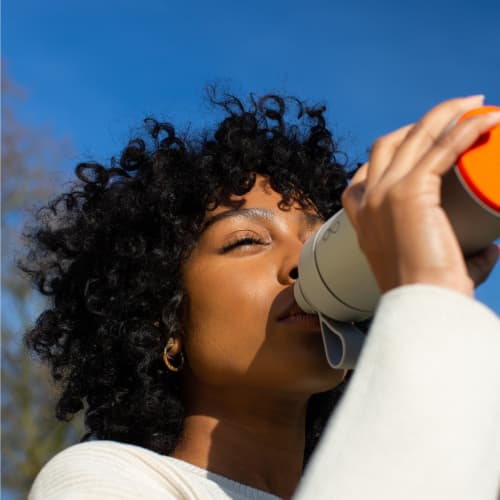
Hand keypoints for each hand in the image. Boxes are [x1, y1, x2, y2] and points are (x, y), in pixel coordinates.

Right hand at [342, 96, 499, 296]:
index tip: (421, 143)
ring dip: (444, 114)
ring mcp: (384, 193)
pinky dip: (465, 129)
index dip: (391, 151)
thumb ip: (460, 254)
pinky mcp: (409, 191)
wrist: (421, 306)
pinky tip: (489, 120)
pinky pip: (441, 148)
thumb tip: (490, 249)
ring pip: (413, 136)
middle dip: (420, 123)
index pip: (365, 172)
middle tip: (457, 113)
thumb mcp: (430, 266)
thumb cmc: (428, 293)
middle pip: (388, 143)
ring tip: (475, 103)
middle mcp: (368, 201)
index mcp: (364, 218)